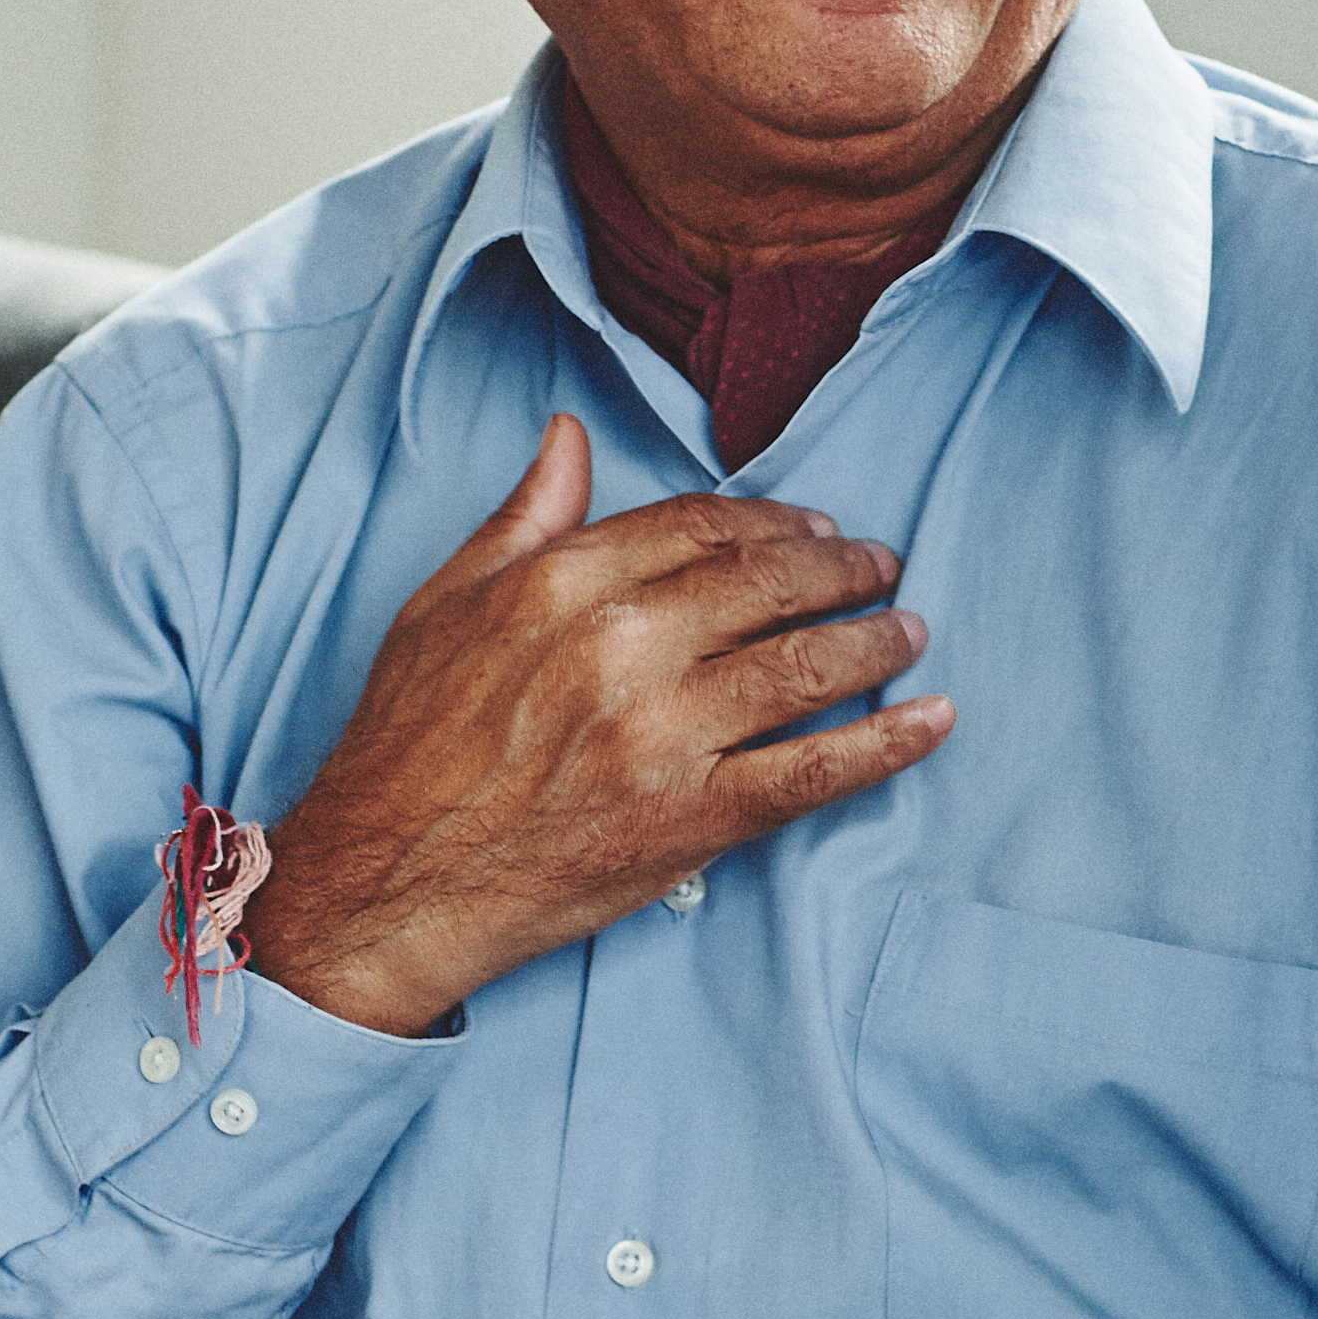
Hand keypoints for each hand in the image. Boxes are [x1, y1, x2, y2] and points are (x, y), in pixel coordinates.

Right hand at [238, 414, 951, 1038]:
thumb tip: (570, 437)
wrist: (385, 882)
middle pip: (767, 586)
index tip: (812, 529)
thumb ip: (523, 519)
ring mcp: (660, 736)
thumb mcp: (442, 605)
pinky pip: (811, 773)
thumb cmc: (407, 745)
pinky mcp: (687, 819)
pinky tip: (932, 722)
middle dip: (842, 571)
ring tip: (909, 631)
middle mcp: (620, 649)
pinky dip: (884, 746)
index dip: (773, 522)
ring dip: (873, 643)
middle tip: (882, 568)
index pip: (702, 527)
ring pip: (802, 670)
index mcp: (561, 584)